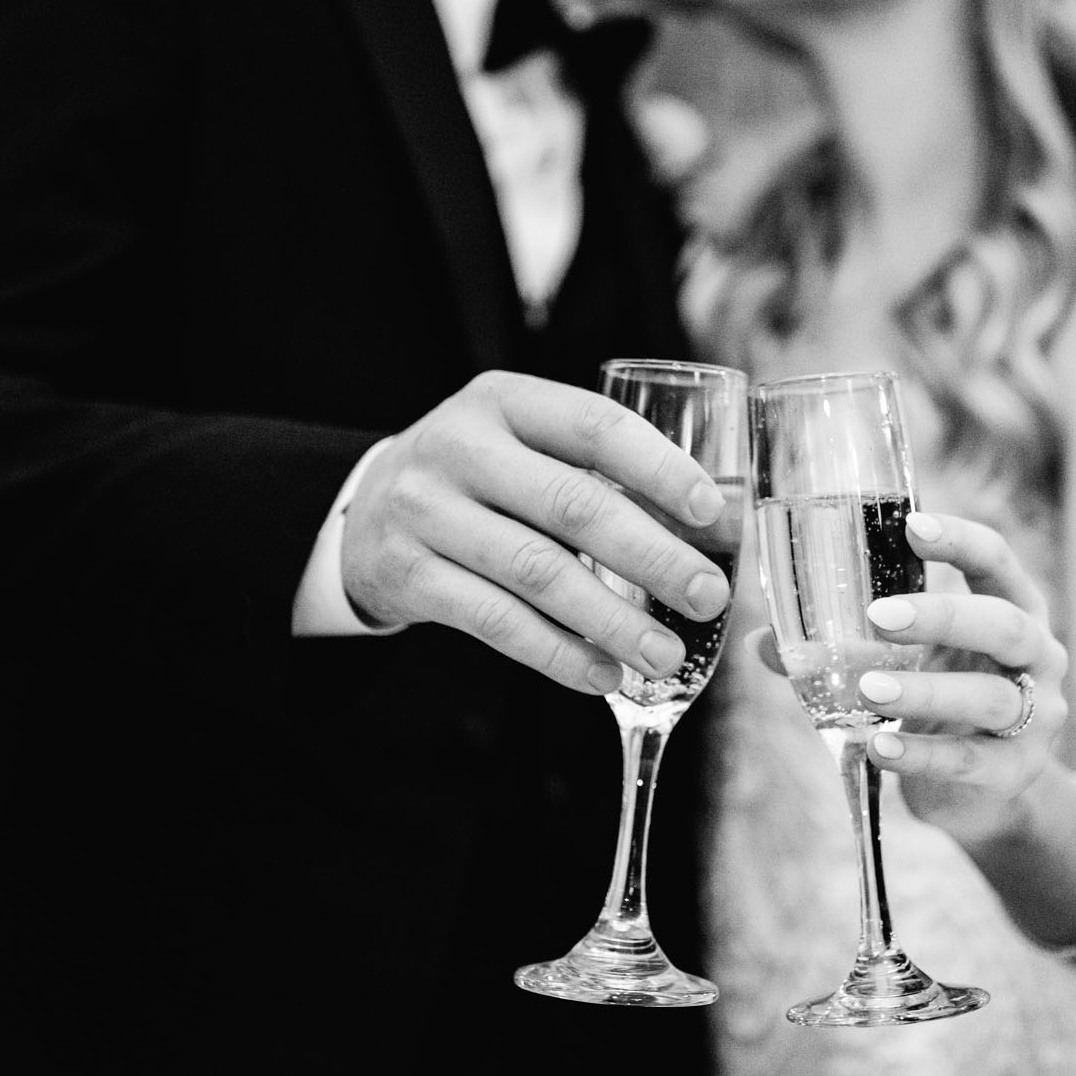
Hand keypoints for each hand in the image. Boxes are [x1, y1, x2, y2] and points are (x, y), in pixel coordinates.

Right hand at [342, 371, 732, 694]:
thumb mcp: (519, 441)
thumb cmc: (478, 477)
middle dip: (651, 557)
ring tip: (664, 653)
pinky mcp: (408, 576)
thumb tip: (709, 527)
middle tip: (706, 595)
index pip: (594, 426)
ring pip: (537, 573)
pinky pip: (496, 622)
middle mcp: (459, 447)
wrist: (364, 512)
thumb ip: (593, 468)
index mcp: (502, 400)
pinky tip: (603, 675)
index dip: (658, 468)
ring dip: (611, 620)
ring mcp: (425, 512)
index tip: (711, 512)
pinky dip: (558, 654)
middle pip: (572, 506)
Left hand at [753, 512, 1068, 843]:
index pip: (997, 561)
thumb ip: (846, 649)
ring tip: (869, 689)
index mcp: (1013, 609)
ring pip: (990, 697)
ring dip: (927, 690)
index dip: (961, 541)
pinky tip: (879, 746)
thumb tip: (763, 643)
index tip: (912, 526)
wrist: (986, 794)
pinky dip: (921, 754)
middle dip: (943, 617)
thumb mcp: (909, 663)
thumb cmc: (943, 705)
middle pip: (1004, 625)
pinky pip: (968, 760)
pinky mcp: (1015, 772)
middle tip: (879, 617)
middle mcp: (1037, 657)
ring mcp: (1034, 718)